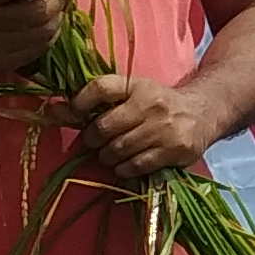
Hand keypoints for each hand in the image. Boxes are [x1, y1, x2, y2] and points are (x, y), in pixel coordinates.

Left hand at [67, 71, 216, 181]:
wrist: (203, 113)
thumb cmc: (157, 104)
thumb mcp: (131, 93)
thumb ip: (95, 100)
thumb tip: (51, 109)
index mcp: (138, 85)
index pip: (101, 88)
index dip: (80, 102)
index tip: (73, 113)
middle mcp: (151, 104)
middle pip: (104, 127)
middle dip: (92, 139)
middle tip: (94, 141)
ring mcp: (164, 128)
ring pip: (118, 149)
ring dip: (106, 156)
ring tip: (110, 153)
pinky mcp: (174, 150)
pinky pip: (136, 165)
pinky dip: (123, 168)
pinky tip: (125, 164)